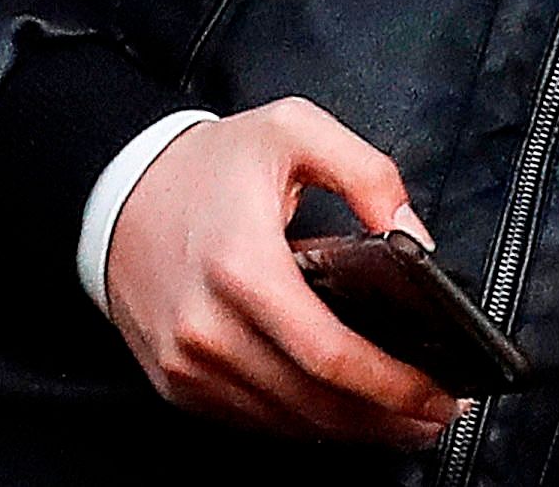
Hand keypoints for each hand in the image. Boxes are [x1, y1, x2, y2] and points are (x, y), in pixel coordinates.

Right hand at [102, 98, 465, 446]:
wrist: (117, 190)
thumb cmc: (206, 166)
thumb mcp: (293, 131)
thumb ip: (368, 174)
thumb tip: (416, 239)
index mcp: (242, 266)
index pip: (331, 355)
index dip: (395, 385)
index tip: (440, 392)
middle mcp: (208, 326)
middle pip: (317, 404)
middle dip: (389, 418)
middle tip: (435, 413)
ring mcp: (188, 363)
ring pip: (289, 423)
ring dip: (351, 428)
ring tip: (399, 415)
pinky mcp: (177, 383)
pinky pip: (254, 421)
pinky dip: (302, 421)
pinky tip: (337, 407)